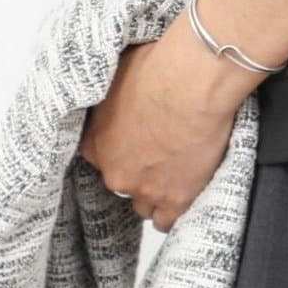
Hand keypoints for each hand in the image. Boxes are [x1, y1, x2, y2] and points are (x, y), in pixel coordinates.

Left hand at [78, 6, 251, 232]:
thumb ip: (113, 90)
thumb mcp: (121, 69)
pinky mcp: (175, 199)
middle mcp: (114, 171)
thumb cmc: (161, 68)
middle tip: (161, 148)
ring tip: (176, 168)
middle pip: (122, 180)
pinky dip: (175, 207)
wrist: (192, 83)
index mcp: (96, 142)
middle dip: (139, 168)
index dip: (121, 147)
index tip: (136, 138)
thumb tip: (118, 85)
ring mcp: (143, 190)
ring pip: (143, 204)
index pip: (101, 156)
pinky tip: (184, 191)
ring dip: (156, 189)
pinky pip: (167, 219)